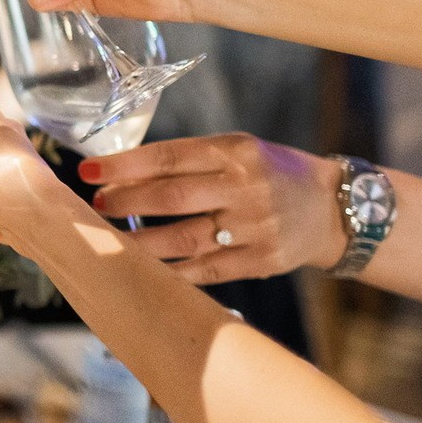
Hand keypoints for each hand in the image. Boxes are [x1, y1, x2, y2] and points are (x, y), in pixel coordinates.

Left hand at [85, 134, 348, 283]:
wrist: (332, 209)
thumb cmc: (271, 173)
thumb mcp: (239, 150)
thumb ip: (190, 161)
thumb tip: (123, 173)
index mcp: (236, 152)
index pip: (170, 157)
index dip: (125, 165)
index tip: (89, 170)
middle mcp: (245, 188)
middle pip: (173, 198)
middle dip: (126, 202)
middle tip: (97, 205)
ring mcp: (254, 228)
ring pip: (184, 240)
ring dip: (140, 242)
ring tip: (110, 240)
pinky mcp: (261, 261)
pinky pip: (207, 271)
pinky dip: (172, 273)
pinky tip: (144, 270)